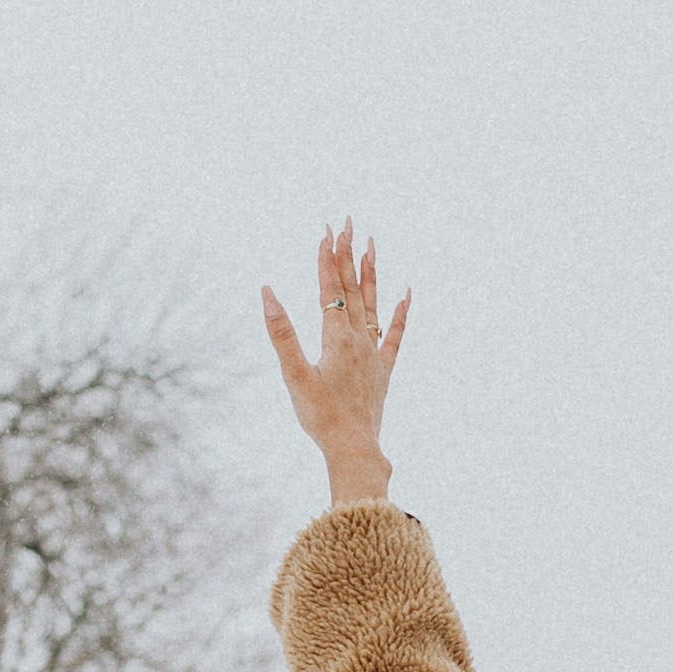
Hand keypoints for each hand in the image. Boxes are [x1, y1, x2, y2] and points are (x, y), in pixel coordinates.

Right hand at [264, 222, 407, 507]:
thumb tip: (267, 293)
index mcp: (336, 338)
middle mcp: (358, 339)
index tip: (327, 230)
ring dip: (371, 273)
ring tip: (371, 244)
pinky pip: (394, 335)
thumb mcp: (293, 374)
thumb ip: (281, 332)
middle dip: (347, 254)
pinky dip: (400, 313)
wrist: (353, 449)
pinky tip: (405, 293)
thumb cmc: (320, 417)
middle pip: (352, 288)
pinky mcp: (382, 370)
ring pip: (373, 304)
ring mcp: (373, 353)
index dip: (327, 258)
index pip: (331, 288)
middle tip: (347, 222)